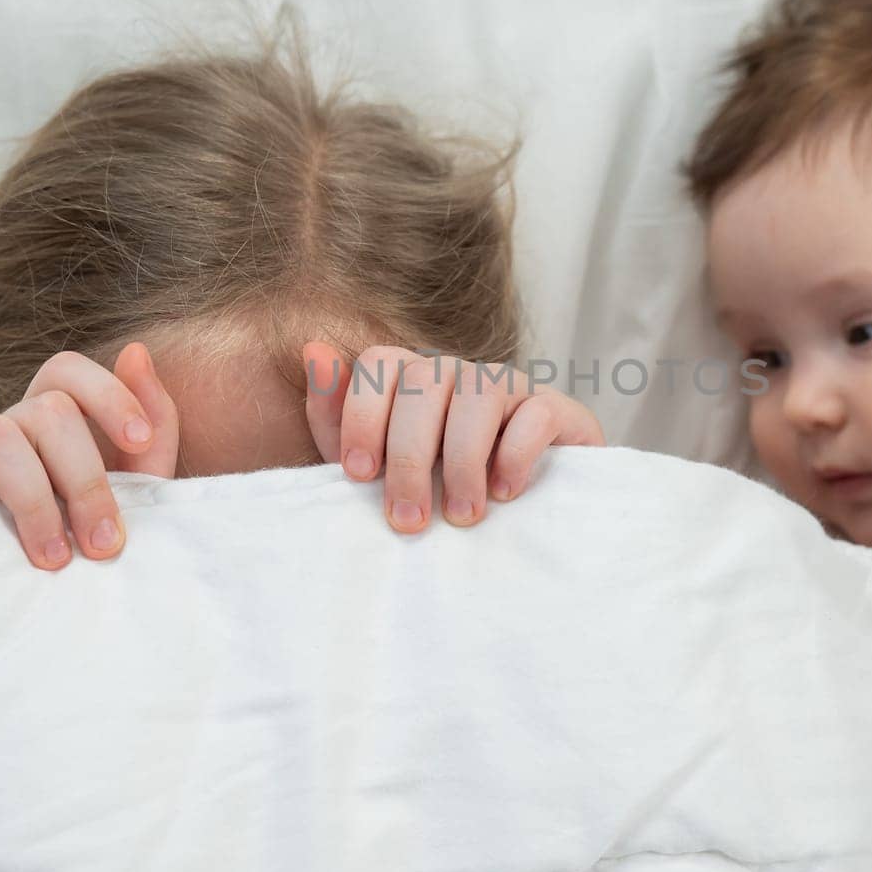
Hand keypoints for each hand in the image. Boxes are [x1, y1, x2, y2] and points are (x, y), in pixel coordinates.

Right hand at [0, 342, 179, 569]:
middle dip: (85, 481)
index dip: (109, 395)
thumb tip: (136, 350)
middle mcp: (7, 424)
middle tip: (101, 545)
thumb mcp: (135, 486)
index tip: (141, 442)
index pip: (68, 370)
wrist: (19, 599)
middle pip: (48, 412)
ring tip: (53, 557)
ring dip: (32, 499)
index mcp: (53, 417)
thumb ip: (152, 424)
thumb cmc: (81, 537)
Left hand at [304, 342, 603, 533]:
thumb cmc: (432, 494)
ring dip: (463, 460)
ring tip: (460, 516)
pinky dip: (516, 453)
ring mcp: (510, 387)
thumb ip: (335, 416)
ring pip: (480, 391)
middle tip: (408, 520)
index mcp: (410, 380)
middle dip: (409, 455)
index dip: (363, 415)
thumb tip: (314, 349)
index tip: (359, 475)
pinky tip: (504, 493)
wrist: (519, 521)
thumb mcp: (371, 467)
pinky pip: (536, 412)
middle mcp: (459, 374)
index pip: (380, 363)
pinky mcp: (557, 411)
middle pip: (426, 380)